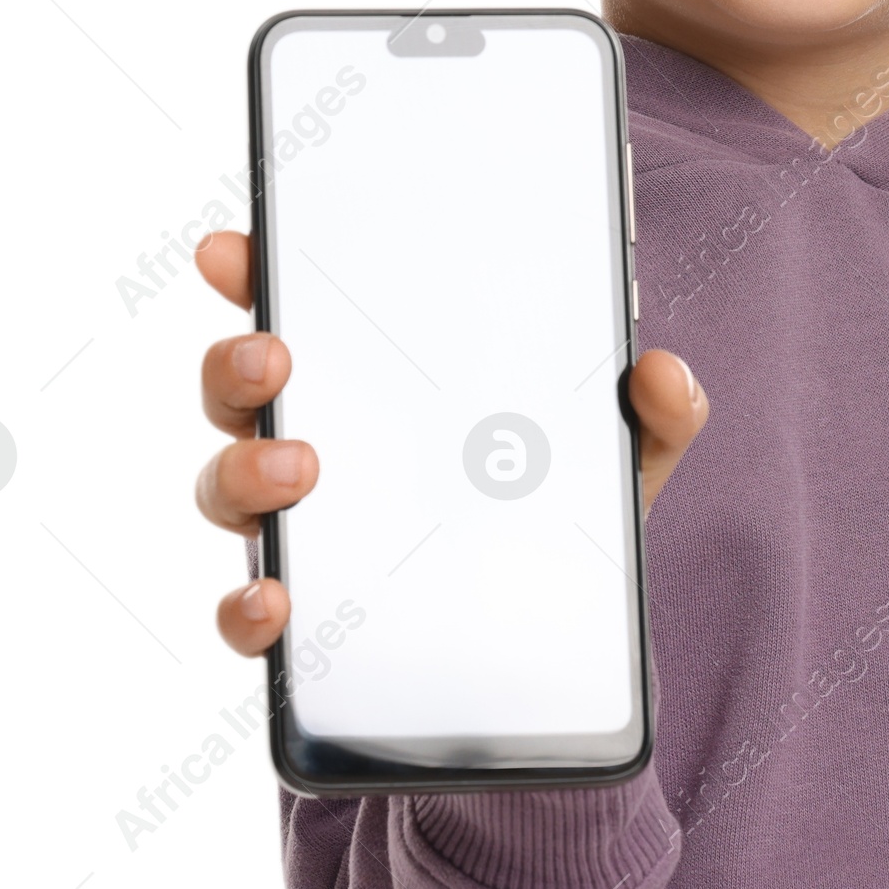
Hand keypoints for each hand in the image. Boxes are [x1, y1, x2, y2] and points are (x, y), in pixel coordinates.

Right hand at [194, 230, 708, 657]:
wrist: (564, 641)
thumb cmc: (566, 518)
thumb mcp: (623, 454)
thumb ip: (659, 410)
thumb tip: (661, 371)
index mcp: (384, 386)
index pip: (305, 313)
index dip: (256, 273)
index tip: (237, 246)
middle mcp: (328, 446)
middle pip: (241, 389)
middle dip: (235, 361)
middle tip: (274, 353)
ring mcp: (309, 529)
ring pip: (227, 485)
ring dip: (242, 469)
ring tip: (297, 465)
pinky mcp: (312, 615)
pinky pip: (248, 612)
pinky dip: (245, 605)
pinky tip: (276, 599)